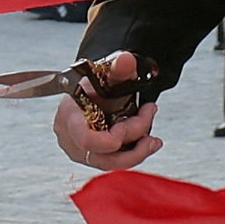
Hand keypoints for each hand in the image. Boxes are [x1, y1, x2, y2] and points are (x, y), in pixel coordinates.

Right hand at [54, 54, 162, 170]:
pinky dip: (133, 153)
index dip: (110, 140)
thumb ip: (119, 68)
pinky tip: (147, 141)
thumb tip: (126, 60)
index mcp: (69, 116)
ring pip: (112, 163)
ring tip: (155, 139)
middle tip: (149, 113)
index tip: (127, 125)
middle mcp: (70, 138)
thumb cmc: (99, 84)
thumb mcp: (110, 74)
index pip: (86, 140)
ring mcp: (79, 151)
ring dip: (138, 150)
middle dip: (133, 136)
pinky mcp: (91, 157)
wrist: (96, 92)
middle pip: (104, 155)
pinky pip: (114, 162)